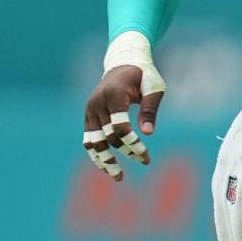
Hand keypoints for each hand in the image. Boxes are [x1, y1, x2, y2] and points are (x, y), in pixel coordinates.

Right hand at [81, 63, 164, 180]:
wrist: (123, 63)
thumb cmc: (143, 76)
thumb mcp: (153, 88)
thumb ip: (149, 109)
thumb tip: (148, 133)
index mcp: (114, 95)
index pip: (119, 127)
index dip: (132, 144)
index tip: (146, 156)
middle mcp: (97, 103)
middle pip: (108, 137)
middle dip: (126, 152)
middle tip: (144, 162)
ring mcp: (90, 110)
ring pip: (93, 142)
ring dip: (104, 160)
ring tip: (118, 177)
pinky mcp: (88, 115)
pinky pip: (89, 138)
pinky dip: (97, 153)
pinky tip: (108, 166)